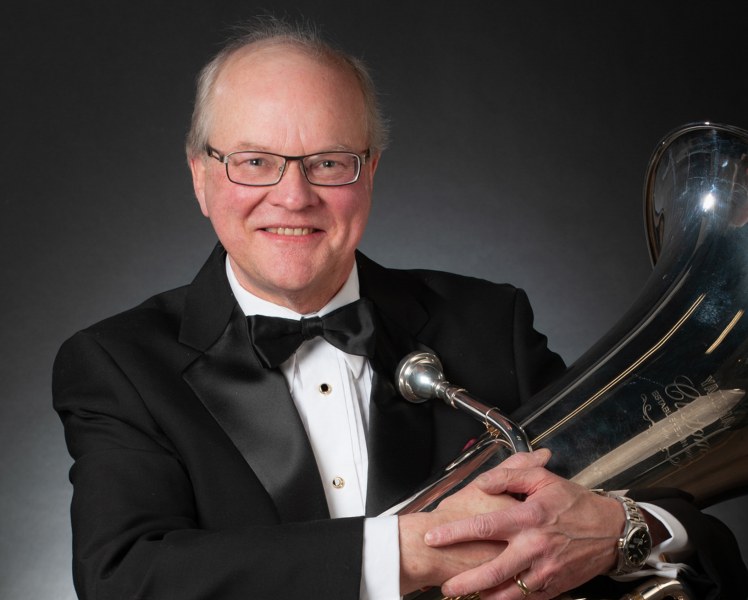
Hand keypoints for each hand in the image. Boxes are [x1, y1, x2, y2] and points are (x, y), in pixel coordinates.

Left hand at [424, 449, 624, 598]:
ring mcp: (546, 571)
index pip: (484, 526)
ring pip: (508, 593)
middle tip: (444, 586)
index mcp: (529, 517)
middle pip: (492, 570)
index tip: (433, 537)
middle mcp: (535, 547)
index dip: (455, 533)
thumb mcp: (543, 478)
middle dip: (465, 582)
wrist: (613, 531)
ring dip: (483, 597)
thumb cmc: (576, 502)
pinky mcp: (555, 586)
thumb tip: (482, 482)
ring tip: (461, 596)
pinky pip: (526, 599)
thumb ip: (509, 476)